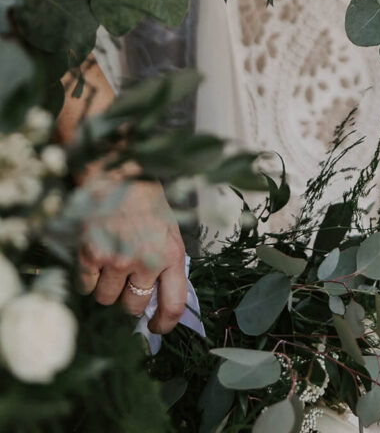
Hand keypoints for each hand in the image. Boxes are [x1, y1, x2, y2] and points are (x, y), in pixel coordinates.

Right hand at [77, 175, 186, 333]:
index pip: (172, 305)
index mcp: (171, 254)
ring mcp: (116, 259)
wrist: (118, 171)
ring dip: (107, 287)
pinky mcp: (91, 254)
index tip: (155, 328)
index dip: (163, 324)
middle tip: (127, 278)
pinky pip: (86, 286)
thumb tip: (158, 301)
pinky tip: (95, 256)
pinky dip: (88, 278)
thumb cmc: (147, 200)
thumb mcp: (169, 230)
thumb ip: (166, 264)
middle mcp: (145, 260)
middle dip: (129, 298)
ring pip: (107, 299)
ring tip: (111, 259)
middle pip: (133, 306)